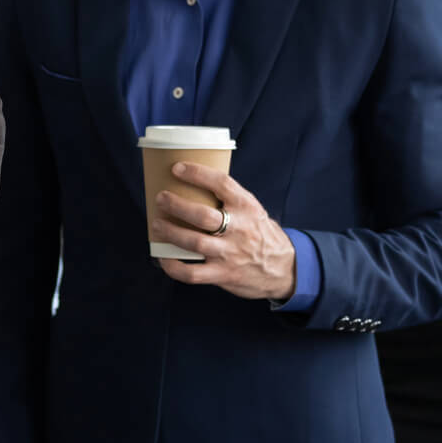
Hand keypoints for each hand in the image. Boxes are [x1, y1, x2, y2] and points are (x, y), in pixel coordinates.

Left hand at [152, 162, 296, 301]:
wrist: (285, 268)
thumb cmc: (259, 233)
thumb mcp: (252, 210)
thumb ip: (228, 200)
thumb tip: (190, 182)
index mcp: (247, 207)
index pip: (222, 184)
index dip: (197, 174)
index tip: (177, 168)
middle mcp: (240, 230)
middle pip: (203, 216)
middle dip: (177, 205)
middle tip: (161, 198)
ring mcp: (231, 254)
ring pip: (195, 243)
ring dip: (171, 232)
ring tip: (156, 223)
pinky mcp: (223, 275)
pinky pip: (192, 273)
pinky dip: (172, 266)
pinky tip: (162, 257)